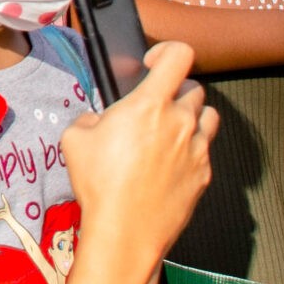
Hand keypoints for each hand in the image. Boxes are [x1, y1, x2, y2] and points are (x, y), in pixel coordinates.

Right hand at [64, 39, 216, 275]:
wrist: (126, 232)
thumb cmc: (100, 184)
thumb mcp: (75, 139)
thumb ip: (90, 118)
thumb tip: (98, 121)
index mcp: (150, 105)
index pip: (179, 56)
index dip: (166, 51)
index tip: (151, 64)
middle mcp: (181, 122)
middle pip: (193, 88)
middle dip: (174, 91)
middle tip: (154, 107)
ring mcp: (198, 149)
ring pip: (208, 117)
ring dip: (192, 117)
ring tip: (170, 131)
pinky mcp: (204, 175)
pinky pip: (205, 151)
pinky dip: (192, 150)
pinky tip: (169, 164)